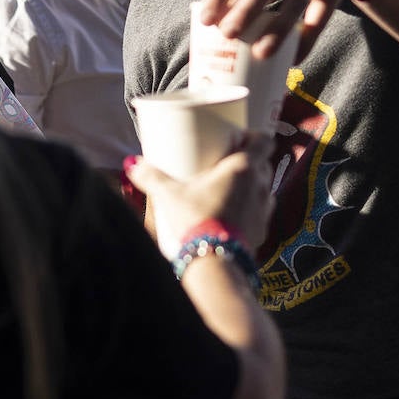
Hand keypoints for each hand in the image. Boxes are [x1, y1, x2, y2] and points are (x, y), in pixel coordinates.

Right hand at [127, 132, 276, 257]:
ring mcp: (264, 208)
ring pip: (263, 187)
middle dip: (249, 160)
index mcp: (244, 166)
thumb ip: (152, 177)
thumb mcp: (169, 195)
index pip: (264, 140)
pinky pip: (260, 212)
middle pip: (263, 162)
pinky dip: (250, 209)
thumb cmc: (197, 220)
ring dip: (251, 185)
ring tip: (229, 189)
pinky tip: (233, 214)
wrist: (214, 262)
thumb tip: (133, 164)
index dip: (254, 136)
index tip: (238, 138)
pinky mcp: (262, 230)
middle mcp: (260, 184)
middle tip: (226, 163)